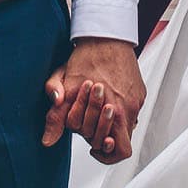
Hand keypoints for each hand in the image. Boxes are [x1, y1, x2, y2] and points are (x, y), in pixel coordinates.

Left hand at [43, 38, 144, 163]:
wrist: (105, 35)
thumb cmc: (87, 58)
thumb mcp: (64, 87)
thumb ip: (56, 117)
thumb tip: (48, 140)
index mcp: (114, 111)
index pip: (117, 151)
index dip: (103, 152)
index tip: (93, 147)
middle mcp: (129, 109)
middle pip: (122, 142)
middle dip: (104, 137)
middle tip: (91, 125)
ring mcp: (136, 101)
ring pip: (127, 127)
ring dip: (112, 124)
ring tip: (97, 110)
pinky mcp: (140, 93)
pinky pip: (132, 111)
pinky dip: (119, 110)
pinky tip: (106, 97)